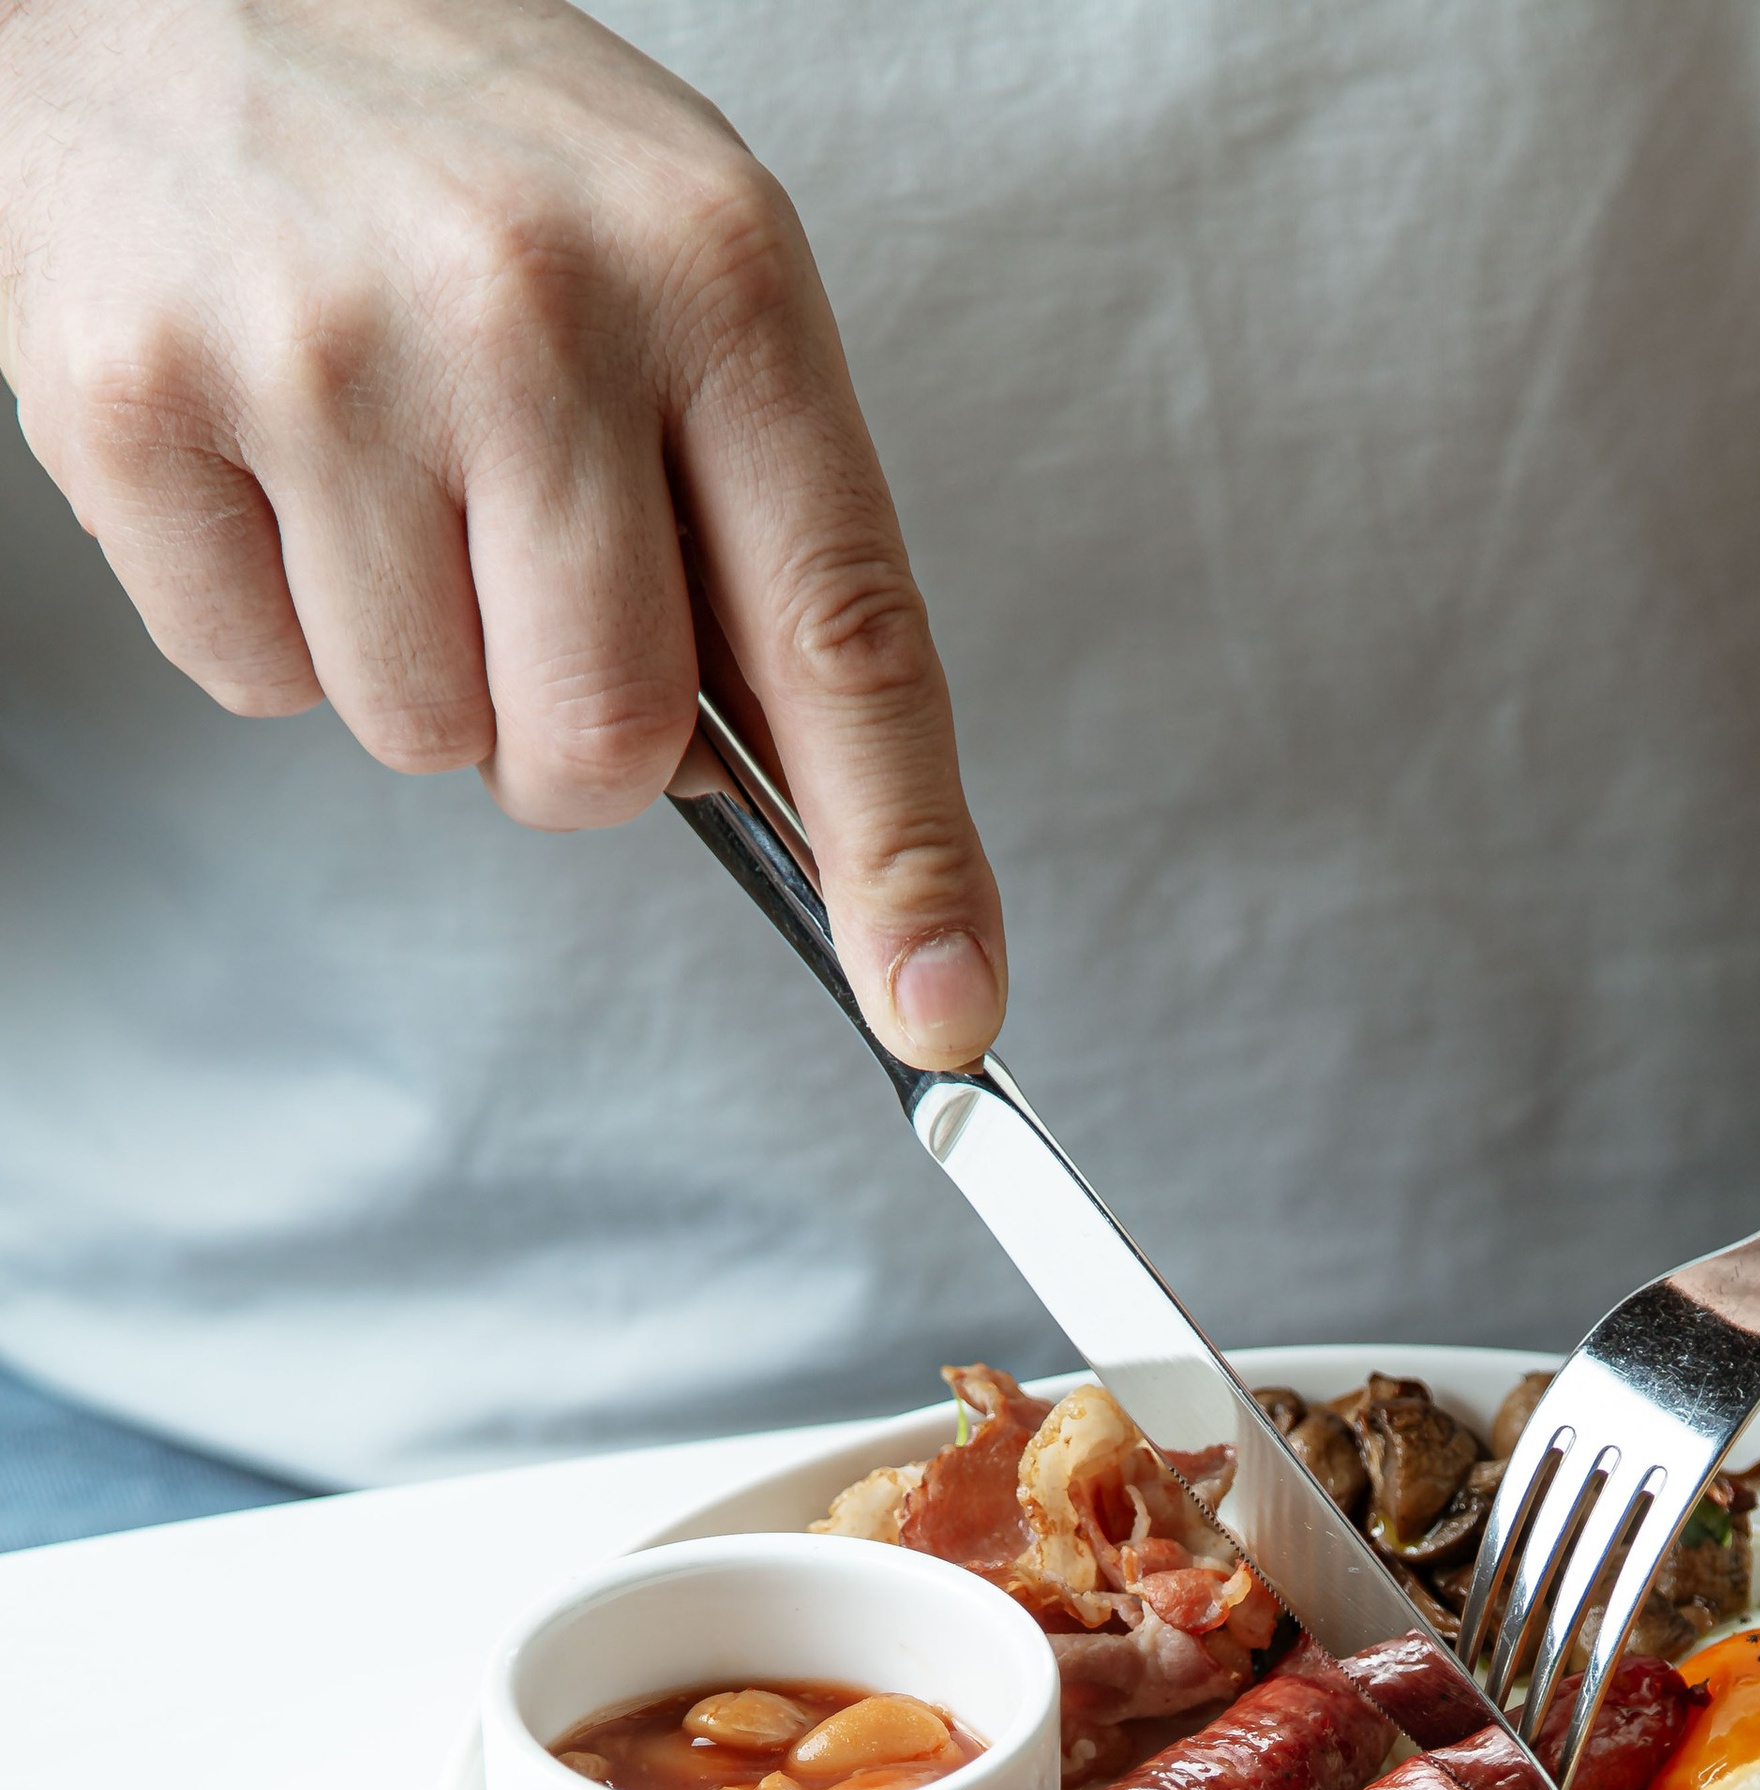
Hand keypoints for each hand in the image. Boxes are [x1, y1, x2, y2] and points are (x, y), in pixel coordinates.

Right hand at [0, 0, 1003, 1065]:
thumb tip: (777, 793)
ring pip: (424, 738)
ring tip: (373, 460)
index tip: (944, 1004)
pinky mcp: (135, 401)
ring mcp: (325, 359)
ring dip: (413, 663)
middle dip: (571, 739)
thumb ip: (745, 513)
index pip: (845, 635)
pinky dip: (266, 615)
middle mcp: (531, 310)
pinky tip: (265, 452)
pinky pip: (255, 683)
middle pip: (608, 747)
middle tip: (515, 580)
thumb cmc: (446, 137)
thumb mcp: (669, 255)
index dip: (903, 852)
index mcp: (714, 274)